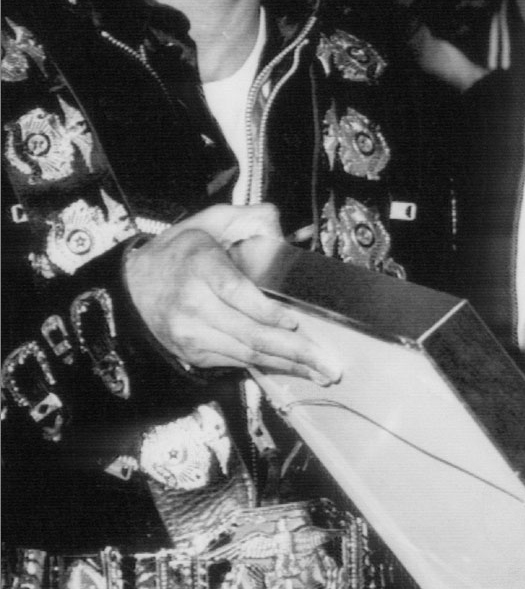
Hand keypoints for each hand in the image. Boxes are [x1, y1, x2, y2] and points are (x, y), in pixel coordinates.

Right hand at [124, 204, 341, 383]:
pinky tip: (293, 367)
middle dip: (295, 350)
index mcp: (200, 267)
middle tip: (328, 363)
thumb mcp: (209, 221)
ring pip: (246, 353)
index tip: (294, 321)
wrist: (130, 286)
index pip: (237, 293)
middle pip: (249, 333)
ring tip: (321, 372)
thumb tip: (280, 224)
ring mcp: (192, 333)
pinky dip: (267, 365)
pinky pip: (235, 361)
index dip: (267, 311)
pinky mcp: (193, 352)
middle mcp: (194, 305)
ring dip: (288, 365)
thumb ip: (247, 216)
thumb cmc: (179, 251)